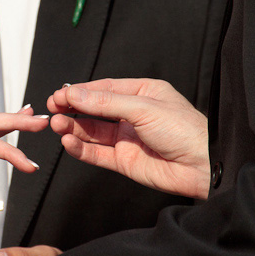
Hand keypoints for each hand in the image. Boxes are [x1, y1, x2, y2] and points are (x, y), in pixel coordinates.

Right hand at [47, 79, 209, 198]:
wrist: (202, 166)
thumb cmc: (184, 130)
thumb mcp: (143, 107)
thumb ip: (106, 103)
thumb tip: (74, 95)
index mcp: (143, 93)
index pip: (104, 89)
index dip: (80, 92)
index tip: (59, 94)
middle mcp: (133, 115)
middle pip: (95, 110)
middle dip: (73, 109)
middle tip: (52, 108)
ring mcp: (128, 138)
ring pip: (92, 132)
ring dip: (73, 128)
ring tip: (56, 125)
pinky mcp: (125, 161)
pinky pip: (97, 153)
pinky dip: (81, 148)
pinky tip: (68, 142)